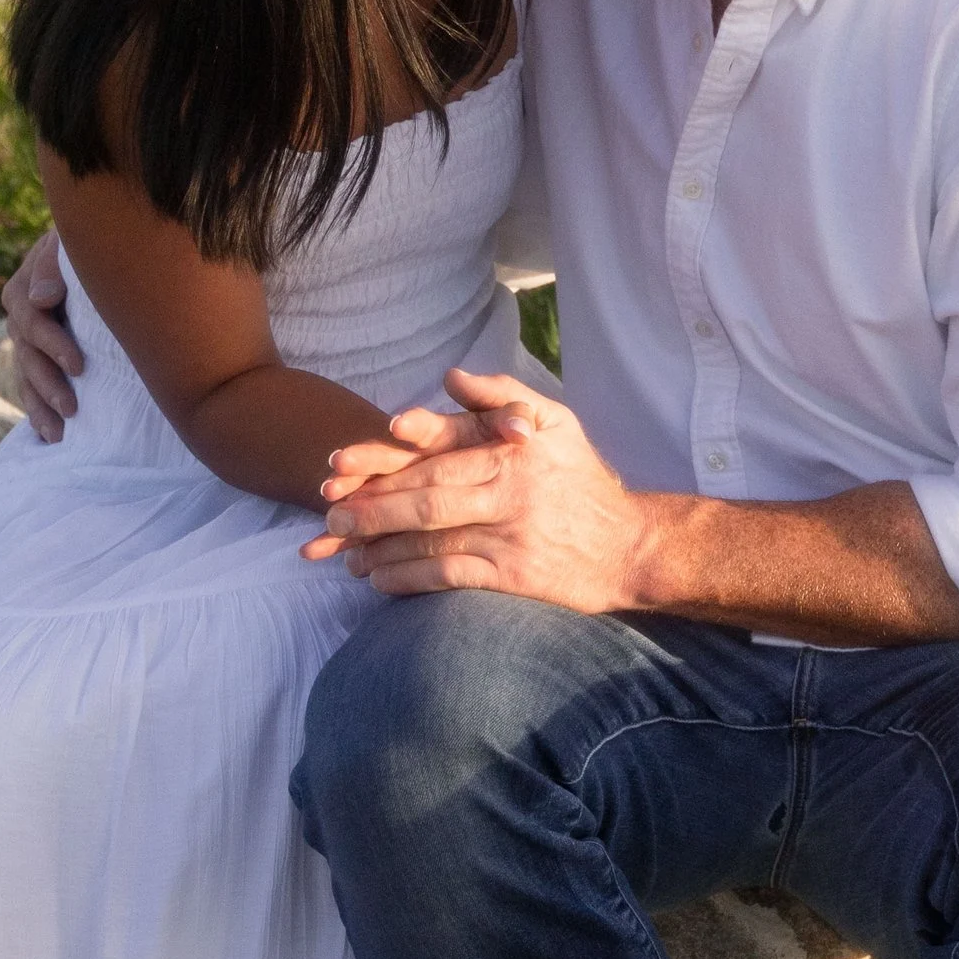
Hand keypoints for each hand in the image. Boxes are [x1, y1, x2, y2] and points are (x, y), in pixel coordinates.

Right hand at [2, 230, 83, 441]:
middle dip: (48, 385)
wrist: (103, 254)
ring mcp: (28, 344)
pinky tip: (51, 438)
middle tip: (72, 408)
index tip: (78, 365)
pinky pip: (32, 391)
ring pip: (27, 379)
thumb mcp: (71, 245)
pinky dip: (40, 413)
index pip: (30, 321)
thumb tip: (41, 299)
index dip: (52, 344)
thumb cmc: (90, 246)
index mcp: (22, 290)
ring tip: (59, 432)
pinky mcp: (41, 362)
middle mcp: (20, 320)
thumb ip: (53, 266)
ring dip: (41, 407)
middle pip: (27, 357)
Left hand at [301, 369, 654, 608]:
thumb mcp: (556, 422)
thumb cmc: (583, 482)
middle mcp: (506, 488)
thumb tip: (451, 378)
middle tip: (327, 515)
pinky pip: (450, 574)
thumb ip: (502, 395)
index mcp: (508, 450)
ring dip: (380, 546)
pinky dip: (410, 579)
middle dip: (370, 507)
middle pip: (424, 497)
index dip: (382, 459)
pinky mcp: (513, 575)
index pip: (435, 452)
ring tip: (341, 552)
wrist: (632, 546)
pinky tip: (379, 581)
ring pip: (430, 538)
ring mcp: (508, 534)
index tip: (337, 466)